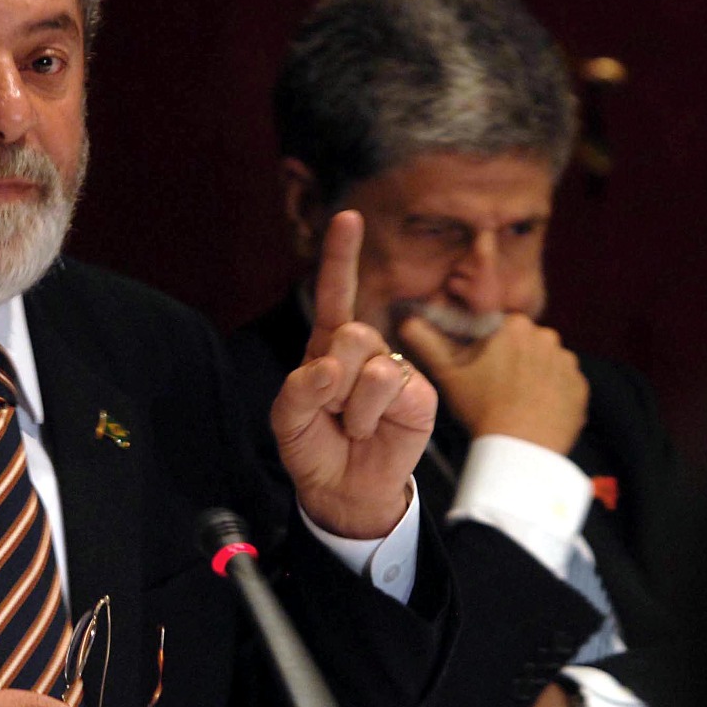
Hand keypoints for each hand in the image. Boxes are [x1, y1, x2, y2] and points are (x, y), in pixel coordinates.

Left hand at [271, 210, 437, 537]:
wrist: (342, 488)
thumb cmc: (314, 445)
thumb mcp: (287, 418)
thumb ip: (298, 389)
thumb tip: (327, 368)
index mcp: (327, 346)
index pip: (335, 294)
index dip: (341, 256)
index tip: (349, 217)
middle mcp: (363, 351)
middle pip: (350, 332)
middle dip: (331, 375)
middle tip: (331, 407)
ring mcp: (394, 370)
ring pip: (370, 362)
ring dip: (349, 402)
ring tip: (351, 423)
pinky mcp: (419, 394)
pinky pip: (390, 388)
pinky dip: (369, 415)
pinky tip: (371, 430)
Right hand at [399, 312, 587, 453]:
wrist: (521, 447)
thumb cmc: (481, 407)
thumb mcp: (446, 373)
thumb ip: (426, 342)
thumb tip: (406, 321)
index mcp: (514, 326)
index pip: (497, 328)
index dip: (486, 349)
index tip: (478, 370)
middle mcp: (547, 337)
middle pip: (523, 344)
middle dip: (510, 360)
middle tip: (493, 388)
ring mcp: (568, 363)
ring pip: (543, 364)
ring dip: (531, 377)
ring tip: (513, 403)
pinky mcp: (581, 388)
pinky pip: (562, 385)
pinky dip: (550, 395)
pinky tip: (532, 411)